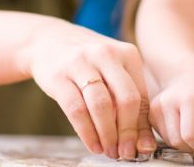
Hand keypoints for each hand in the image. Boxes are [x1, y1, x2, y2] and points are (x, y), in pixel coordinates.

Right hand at [25, 22, 155, 159]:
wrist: (49, 41)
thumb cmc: (89, 62)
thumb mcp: (113, 71)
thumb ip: (130, 101)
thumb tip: (145, 144)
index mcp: (127, 53)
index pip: (142, 96)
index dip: (142, 127)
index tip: (140, 148)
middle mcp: (105, 54)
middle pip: (125, 99)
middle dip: (127, 132)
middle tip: (125, 153)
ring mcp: (81, 63)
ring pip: (101, 105)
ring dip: (107, 134)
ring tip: (109, 151)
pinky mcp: (59, 75)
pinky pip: (76, 109)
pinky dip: (86, 132)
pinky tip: (92, 144)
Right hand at [149, 59, 193, 164]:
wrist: (185, 75)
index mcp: (189, 99)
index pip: (190, 134)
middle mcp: (168, 102)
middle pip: (177, 141)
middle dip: (191, 148)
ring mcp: (156, 107)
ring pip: (168, 141)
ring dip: (182, 144)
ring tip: (193, 132)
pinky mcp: (150, 113)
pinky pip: (162, 136)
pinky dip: (173, 138)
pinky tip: (181, 127)